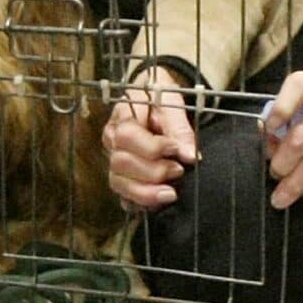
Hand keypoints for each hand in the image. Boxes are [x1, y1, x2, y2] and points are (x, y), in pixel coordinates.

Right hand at [105, 73, 199, 213]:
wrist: (154, 97)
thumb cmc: (161, 97)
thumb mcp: (172, 102)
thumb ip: (180, 128)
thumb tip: (190, 156)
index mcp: (121, 116)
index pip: (127, 136)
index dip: (152, 148)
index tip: (174, 148)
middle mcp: (112, 140)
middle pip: (121, 163)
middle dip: (152, 172)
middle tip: (178, 170)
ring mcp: (114, 160)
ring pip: (118, 183)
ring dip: (146, 192)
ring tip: (170, 192)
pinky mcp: (122, 177)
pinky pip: (123, 197)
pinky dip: (139, 203)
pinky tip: (156, 204)